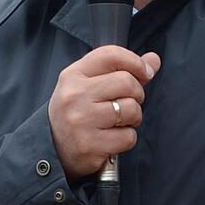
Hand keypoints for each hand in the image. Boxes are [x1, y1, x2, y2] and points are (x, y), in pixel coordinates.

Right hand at [48, 46, 161, 178]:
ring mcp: (81, 121)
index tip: (144, 72)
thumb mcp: (89, 84)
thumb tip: (153, 60)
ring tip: (119, 121)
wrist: (51, 149)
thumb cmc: (77, 111)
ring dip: (133, 117)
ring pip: (131, 109)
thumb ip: (122, 70)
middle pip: (127, 82)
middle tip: (128, 102)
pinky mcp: (89, 145)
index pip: (111, 55)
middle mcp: (75, 95)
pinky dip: (127, 138)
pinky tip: (112, 138)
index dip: (135, 61)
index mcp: (73, 75)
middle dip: (137, 93)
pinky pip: (128, 136)